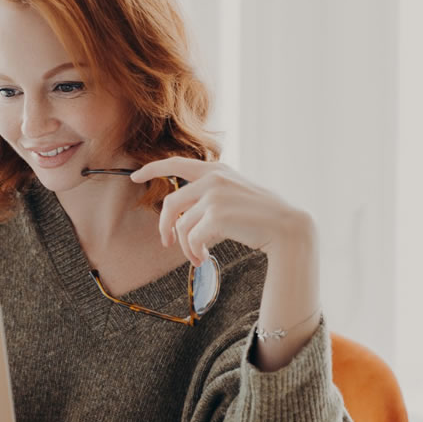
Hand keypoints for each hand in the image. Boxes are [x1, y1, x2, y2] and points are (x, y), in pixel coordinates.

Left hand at [132, 156, 320, 370]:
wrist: (288, 228)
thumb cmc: (262, 215)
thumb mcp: (236, 193)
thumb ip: (212, 193)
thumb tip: (183, 215)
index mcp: (216, 171)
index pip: (176, 163)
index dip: (152, 168)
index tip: (134, 175)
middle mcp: (213, 179)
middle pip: (170, 204)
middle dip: (164, 227)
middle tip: (166, 243)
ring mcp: (214, 196)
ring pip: (182, 226)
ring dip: (186, 247)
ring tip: (197, 257)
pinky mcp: (217, 215)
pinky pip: (192, 239)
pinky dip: (195, 252)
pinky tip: (205, 258)